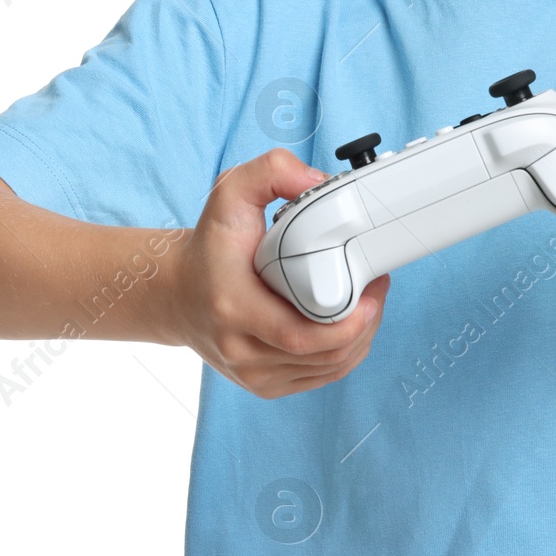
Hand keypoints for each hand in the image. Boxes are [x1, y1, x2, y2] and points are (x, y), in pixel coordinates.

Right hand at [170, 149, 390, 398]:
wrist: (177, 290)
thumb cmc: (210, 243)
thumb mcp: (231, 191)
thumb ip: (273, 171)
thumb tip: (321, 183)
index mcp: (233, 307)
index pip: (301, 335)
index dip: (349, 322)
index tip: (371, 287)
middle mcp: (240, 349)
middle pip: (324, 355)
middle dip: (366, 324)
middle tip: (377, 286)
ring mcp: (252, 373)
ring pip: (328, 369)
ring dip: (361, 339)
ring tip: (369, 301)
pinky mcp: (263, 384)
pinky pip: (319, 377)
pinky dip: (345, 354)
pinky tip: (352, 325)